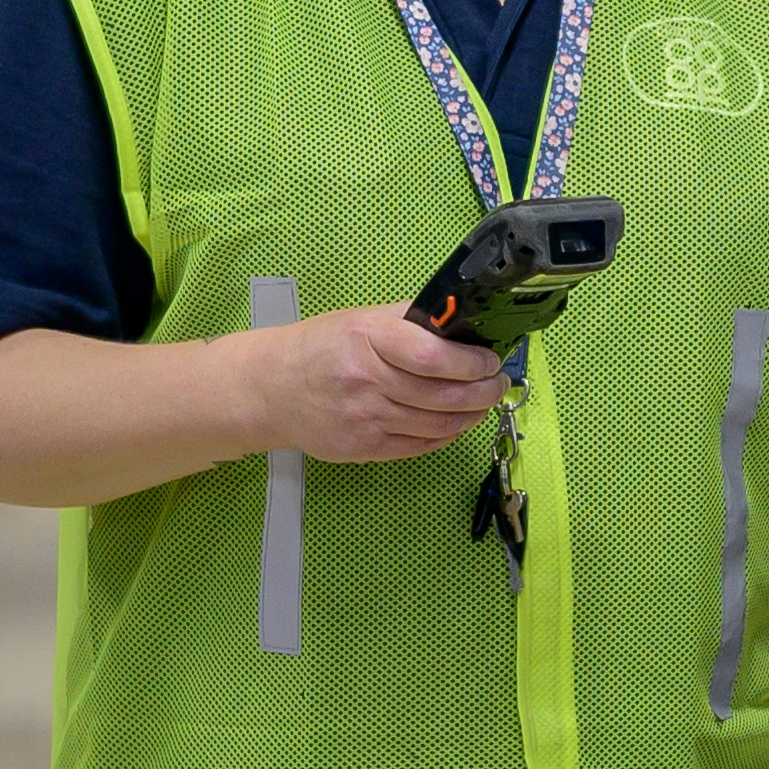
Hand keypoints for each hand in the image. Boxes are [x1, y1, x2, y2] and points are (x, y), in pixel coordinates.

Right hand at [247, 303, 514, 464]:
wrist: (271, 389)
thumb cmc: (322, 347)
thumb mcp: (362, 319)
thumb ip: (410, 321)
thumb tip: (463, 323)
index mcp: (368, 339)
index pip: (432, 356)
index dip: (471, 362)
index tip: (491, 360)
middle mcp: (367, 381)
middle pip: (442, 395)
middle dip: (483, 391)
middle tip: (498, 383)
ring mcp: (365, 419)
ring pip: (437, 425)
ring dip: (470, 415)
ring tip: (484, 402)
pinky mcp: (363, 448)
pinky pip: (419, 446)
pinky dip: (446, 436)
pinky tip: (457, 423)